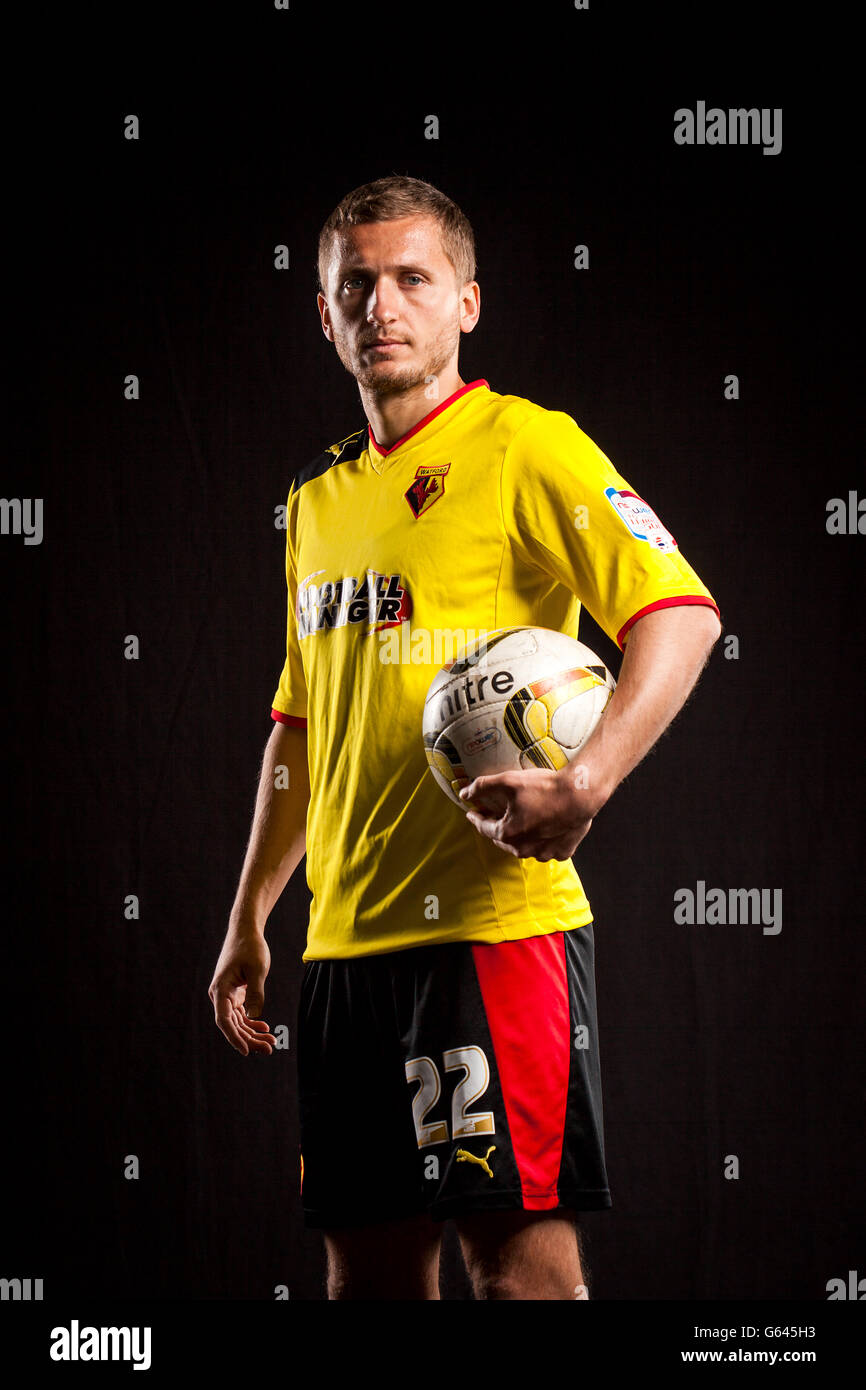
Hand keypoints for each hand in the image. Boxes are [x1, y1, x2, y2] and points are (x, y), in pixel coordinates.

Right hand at [208, 926, 276, 1056]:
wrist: (245, 931)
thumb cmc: (250, 947)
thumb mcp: (257, 970)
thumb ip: (256, 994)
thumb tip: (254, 1016)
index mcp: (220, 989)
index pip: (224, 1020)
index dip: (234, 1038)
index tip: (246, 1051)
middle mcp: (219, 995)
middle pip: (233, 1025)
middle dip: (250, 1038)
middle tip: (269, 1048)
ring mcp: (226, 995)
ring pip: (238, 1021)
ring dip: (253, 1032)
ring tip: (271, 1042)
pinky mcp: (234, 994)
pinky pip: (241, 1013)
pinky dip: (252, 1021)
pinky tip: (264, 1027)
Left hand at [459, 764, 601, 860]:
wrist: (580, 794)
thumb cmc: (545, 788)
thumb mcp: (508, 781)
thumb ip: (482, 786)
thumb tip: (464, 792)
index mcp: (508, 834)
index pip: (484, 827)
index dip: (476, 818)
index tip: (472, 813)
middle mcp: (524, 849)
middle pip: (503, 839)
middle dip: (497, 827)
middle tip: (494, 814)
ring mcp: (544, 853)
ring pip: (525, 847)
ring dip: (520, 835)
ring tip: (521, 820)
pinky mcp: (562, 852)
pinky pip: (546, 849)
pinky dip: (542, 840)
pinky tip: (543, 827)